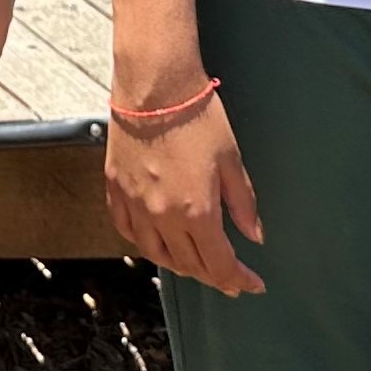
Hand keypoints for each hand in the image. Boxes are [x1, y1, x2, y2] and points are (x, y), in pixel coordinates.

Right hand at [104, 61, 261, 295]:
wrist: (155, 86)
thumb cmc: (197, 117)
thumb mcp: (232, 161)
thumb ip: (243, 204)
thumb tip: (255, 234)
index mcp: (196, 212)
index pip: (219, 264)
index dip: (238, 279)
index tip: (252, 284)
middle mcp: (162, 216)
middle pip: (188, 265)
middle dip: (214, 275)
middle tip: (230, 277)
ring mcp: (135, 205)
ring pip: (155, 254)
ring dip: (179, 264)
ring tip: (196, 263)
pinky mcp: (116, 189)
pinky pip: (128, 230)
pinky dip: (145, 242)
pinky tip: (158, 241)